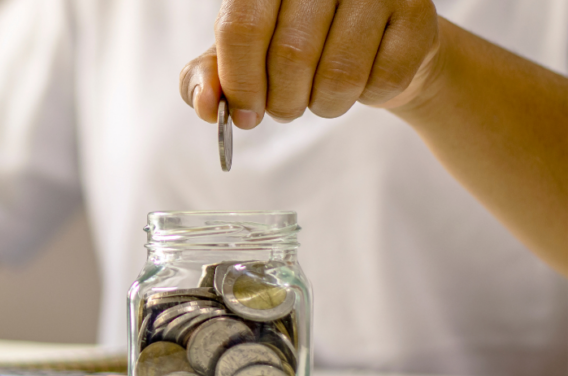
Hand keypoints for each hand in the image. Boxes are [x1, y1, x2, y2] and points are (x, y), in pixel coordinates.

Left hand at [180, 0, 440, 127]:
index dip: (239, 82)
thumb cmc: (298, 49)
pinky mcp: (417, 13)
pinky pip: (382, 81)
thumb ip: (208, 79)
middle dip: (283, 101)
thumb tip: (204, 105)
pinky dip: (365, 98)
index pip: (241, 28)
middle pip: (290, 55)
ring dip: (324, 105)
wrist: (374, 47)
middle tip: (286, 107)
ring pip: (339, 74)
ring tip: (322, 96)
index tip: (243, 114)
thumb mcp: (241, 62)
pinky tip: (363, 80)